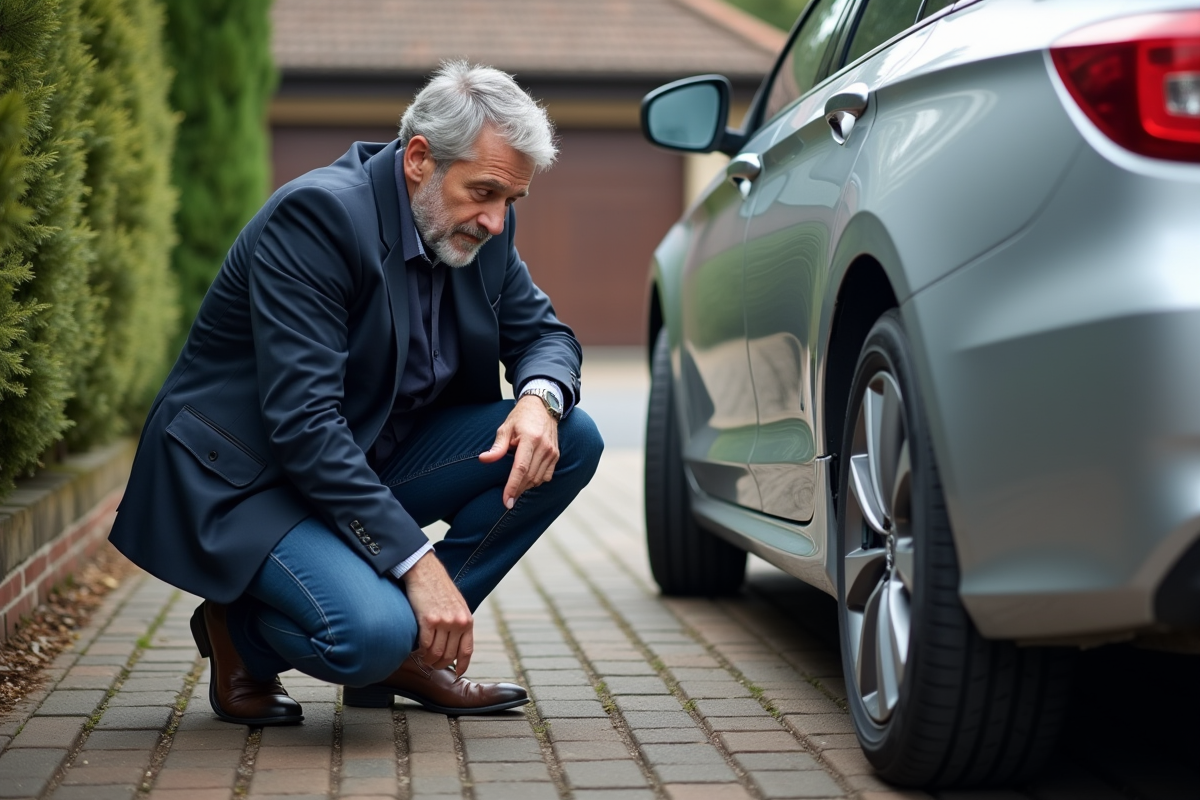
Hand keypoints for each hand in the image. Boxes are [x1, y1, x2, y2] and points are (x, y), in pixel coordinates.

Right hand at [401, 552, 472, 674]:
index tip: (458, 673)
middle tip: (432, 665)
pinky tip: (417, 650)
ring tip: (423, 659)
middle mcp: (458, 622)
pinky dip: (420, 652)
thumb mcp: (457, 605)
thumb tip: (456, 643)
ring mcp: (444, 622)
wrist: (425, 571)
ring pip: (436, 654)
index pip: (467, 650)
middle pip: (449, 656)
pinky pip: (425, 645)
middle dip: (440, 665)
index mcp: (467, 620)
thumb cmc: (439, 588)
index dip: (463, 665)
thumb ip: (459, 623)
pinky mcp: (428, 620)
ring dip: (428, 660)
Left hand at [478, 394, 559, 508]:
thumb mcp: (506, 428)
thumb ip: (497, 447)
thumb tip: (484, 459)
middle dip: (517, 490)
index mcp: (530, 439)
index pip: (521, 468)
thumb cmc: (521, 418)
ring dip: (526, 486)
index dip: (513, 486)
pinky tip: (526, 479)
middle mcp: (544, 446)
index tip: (507, 501)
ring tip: (515, 487)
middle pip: (530, 476)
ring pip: (538, 479)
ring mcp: (552, 452)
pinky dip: (536, 481)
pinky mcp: (556, 455)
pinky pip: (546, 476)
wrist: (543, 407)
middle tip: (507, 498)